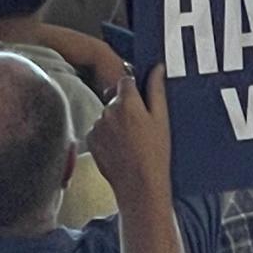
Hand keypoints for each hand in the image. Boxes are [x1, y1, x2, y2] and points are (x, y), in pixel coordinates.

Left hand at [86, 65, 172, 220]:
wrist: (139, 185)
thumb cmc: (156, 152)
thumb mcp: (162, 119)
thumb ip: (156, 90)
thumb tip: (157, 67)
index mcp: (127, 102)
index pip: (125, 81)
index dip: (134, 89)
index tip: (142, 102)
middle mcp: (108, 110)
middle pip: (114, 97)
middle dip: (124, 105)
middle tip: (139, 126)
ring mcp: (97, 125)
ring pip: (106, 113)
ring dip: (115, 120)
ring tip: (130, 140)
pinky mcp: (90, 140)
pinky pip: (98, 129)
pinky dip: (106, 134)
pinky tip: (120, 148)